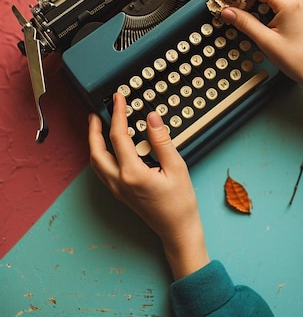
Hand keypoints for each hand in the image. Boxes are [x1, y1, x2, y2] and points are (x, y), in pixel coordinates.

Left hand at [88, 93, 209, 279]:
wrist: (178, 231)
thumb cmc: (180, 204)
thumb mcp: (176, 167)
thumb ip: (162, 141)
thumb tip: (151, 118)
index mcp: (132, 174)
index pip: (118, 137)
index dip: (117, 114)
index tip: (118, 99)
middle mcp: (120, 183)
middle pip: (96, 152)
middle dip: (93, 130)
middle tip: (96, 113)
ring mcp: (118, 190)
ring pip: (96, 163)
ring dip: (94, 143)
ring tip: (99, 127)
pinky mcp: (120, 194)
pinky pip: (103, 171)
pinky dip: (101, 155)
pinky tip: (110, 148)